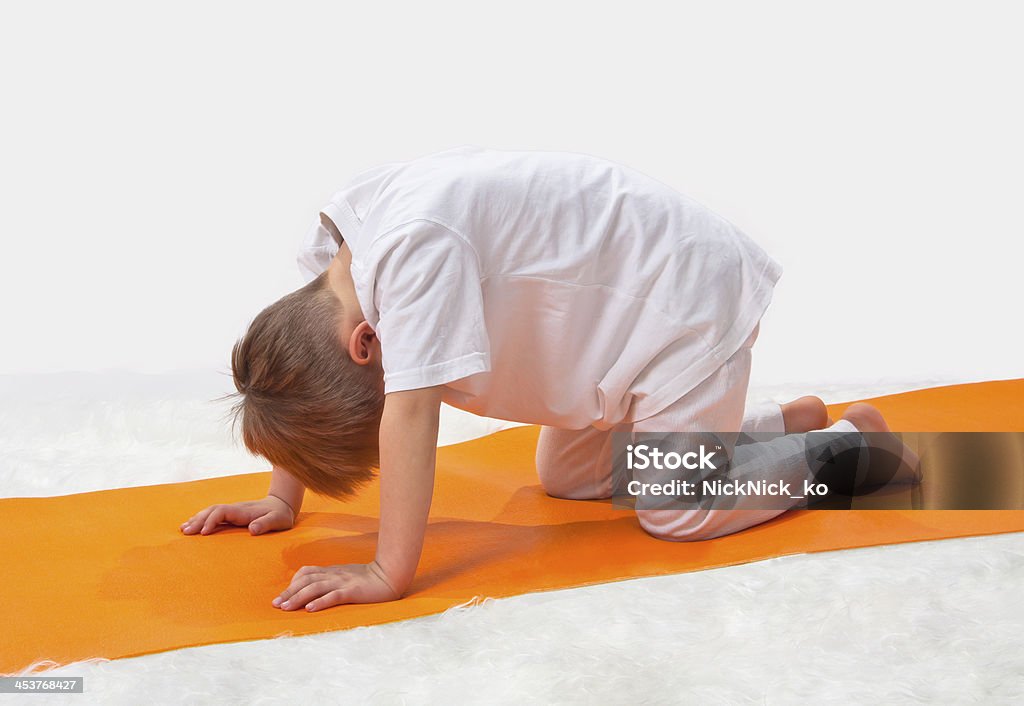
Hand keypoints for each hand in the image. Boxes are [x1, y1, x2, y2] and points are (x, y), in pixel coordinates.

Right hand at [180, 495, 295, 535]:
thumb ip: (266, 523)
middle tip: (186, 532)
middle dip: (198, 520)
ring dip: (197, 519)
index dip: (212, 520)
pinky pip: (214, 515)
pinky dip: (202, 519)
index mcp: (244, 511)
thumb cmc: (281, 515)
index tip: (204, 533)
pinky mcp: (232, 515)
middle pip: (212, 510)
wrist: (282, 504)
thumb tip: (252, 529)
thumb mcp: (278, 520)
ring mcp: (233, 511)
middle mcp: (235, 509)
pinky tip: (192, 525)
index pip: (222, 512)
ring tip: (184, 529)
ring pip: (211, 512)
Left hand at [272, 561, 399, 611]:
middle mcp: (334, 575)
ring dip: (298, 598)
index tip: (283, 596)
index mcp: (332, 571)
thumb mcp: (346, 575)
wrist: (390, 575)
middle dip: (289, 592)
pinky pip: (333, 596)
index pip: (306, 573)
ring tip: (286, 607)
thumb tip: (315, 588)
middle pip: (306, 581)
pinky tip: (310, 609)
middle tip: (275, 605)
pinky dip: (320, 602)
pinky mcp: (352, 591)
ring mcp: (342, 582)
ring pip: (315, 588)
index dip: (292, 583)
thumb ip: (332, 579)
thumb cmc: (368, 578)